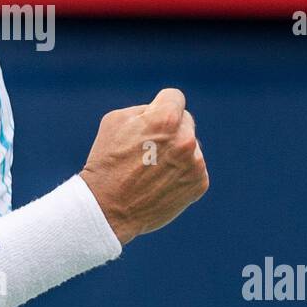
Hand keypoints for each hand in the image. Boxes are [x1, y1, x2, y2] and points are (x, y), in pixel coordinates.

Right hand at [79, 88, 209, 244]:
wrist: (107, 208)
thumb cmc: (106, 161)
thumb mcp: (115, 121)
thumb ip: (145, 109)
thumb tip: (162, 110)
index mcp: (166, 119)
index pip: (174, 97)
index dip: (160, 106)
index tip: (151, 120)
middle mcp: (185, 140)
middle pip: (184, 121)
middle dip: (169, 130)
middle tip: (147, 149)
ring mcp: (195, 163)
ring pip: (190, 146)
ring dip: (176, 152)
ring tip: (151, 170)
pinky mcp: (199, 184)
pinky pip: (194, 168)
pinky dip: (181, 173)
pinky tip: (160, 183)